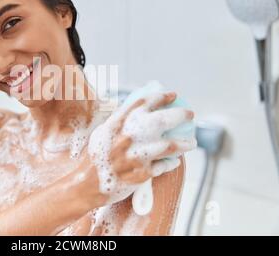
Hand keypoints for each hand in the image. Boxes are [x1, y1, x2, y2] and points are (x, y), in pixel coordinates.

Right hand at [86, 91, 195, 205]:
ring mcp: (135, 156)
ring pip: (169, 146)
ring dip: (184, 143)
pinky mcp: (141, 174)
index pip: (143, 104)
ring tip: (191, 142)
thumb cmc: (95, 156)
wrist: (87, 183)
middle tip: (189, 114)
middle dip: (179, 115)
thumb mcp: (103, 132)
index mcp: (117, 124)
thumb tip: (140, 110)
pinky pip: (163, 166)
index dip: (161, 97)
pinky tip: (174, 161)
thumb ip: (120, 121)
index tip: (173, 95)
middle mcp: (126, 138)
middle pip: (160, 121)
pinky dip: (171, 162)